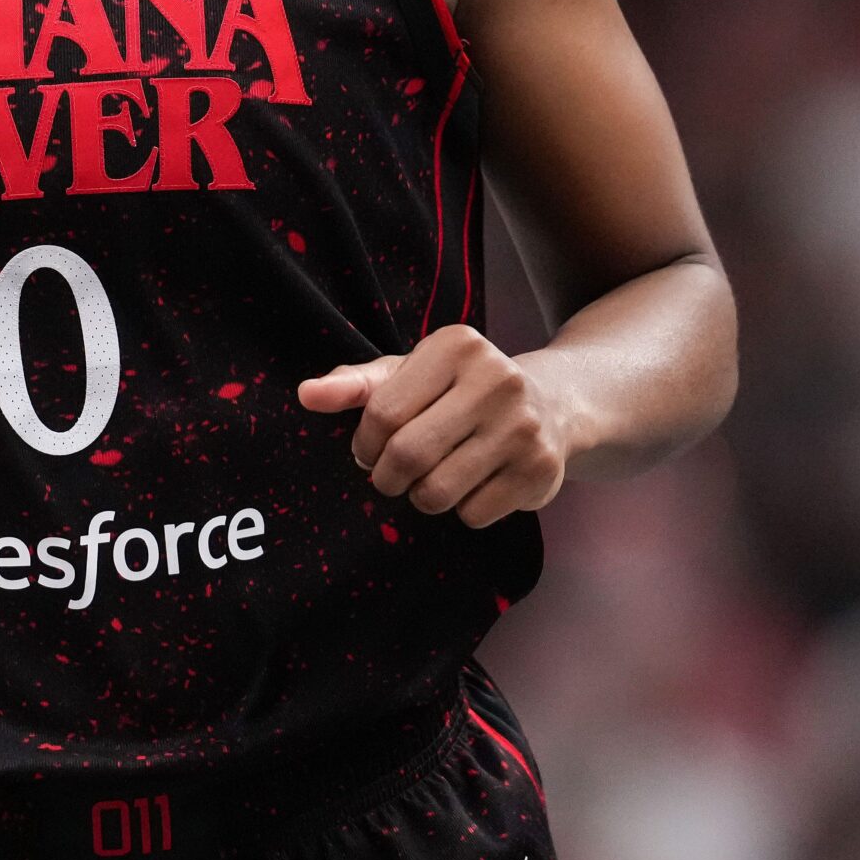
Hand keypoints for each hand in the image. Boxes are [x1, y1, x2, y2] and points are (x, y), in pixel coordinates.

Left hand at [297, 325, 572, 526]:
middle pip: (408, 454)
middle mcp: (497, 379)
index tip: (368, 450)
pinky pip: (474, 513)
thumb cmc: (460, 389)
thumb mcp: (410, 374)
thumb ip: (356, 384)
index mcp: (457, 346)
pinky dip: (461, 510)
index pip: (382, 412)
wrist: (553, 403)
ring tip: (430, 479)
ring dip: (421, 497)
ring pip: (438, 491)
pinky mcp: (540, 469)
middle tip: (391, 476)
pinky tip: (472, 485)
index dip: (364, 444)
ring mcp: (523, 426)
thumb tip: (306, 394)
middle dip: (387, 478)